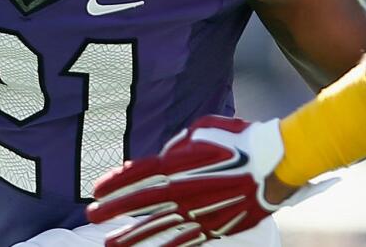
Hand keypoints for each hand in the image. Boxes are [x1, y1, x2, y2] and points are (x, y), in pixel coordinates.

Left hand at [86, 116, 330, 245]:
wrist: (274, 164)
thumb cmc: (240, 140)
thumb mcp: (202, 130)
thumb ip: (178, 145)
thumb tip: (165, 157)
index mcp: (179, 165)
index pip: (137, 175)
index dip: (114, 183)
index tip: (96, 191)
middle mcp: (183, 192)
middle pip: (140, 204)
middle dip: (113, 211)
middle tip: (91, 217)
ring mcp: (198, 213)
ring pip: (157, 228)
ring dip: (131, 236)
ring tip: (110, 243)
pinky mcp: (213, 227)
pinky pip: (182, 240)